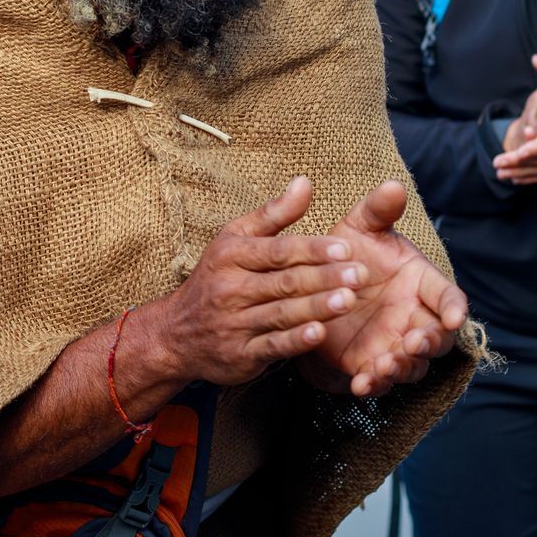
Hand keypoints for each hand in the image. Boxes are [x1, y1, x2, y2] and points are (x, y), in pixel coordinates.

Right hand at [150, 177, 365, 387]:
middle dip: (324, 277)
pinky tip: (320, 334)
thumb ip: (274, 213)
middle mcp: (230, 289)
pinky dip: (295, 341)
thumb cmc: (216, 278)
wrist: (176, 333)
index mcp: (231, 255)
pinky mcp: (240, 355)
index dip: (313, 248)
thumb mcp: (235, 238)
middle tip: (360, 274)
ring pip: (282, 314)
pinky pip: (271, 347)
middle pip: (284, 282)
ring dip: (317, 308)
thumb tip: (305, 182)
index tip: (346, 247)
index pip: (278, 250)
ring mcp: (234, 323)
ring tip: (349, 300)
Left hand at [302, 180, 468, 397]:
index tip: (454, 317)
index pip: (449, 297)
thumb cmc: (346, 253)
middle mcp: (415, 317)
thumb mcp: (359, 228)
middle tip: (414, 341)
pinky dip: (373, 386)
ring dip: (403, 367)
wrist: (314, 287)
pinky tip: (361, 385)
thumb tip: (393, 185)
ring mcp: (395, 345)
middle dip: (430, 342)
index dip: (454, 308)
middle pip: (438, 338)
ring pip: (412, 366)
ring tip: (386, 364)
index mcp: (421, 283)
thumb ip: (377, 210)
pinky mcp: (370, 365)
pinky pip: (379, 382)